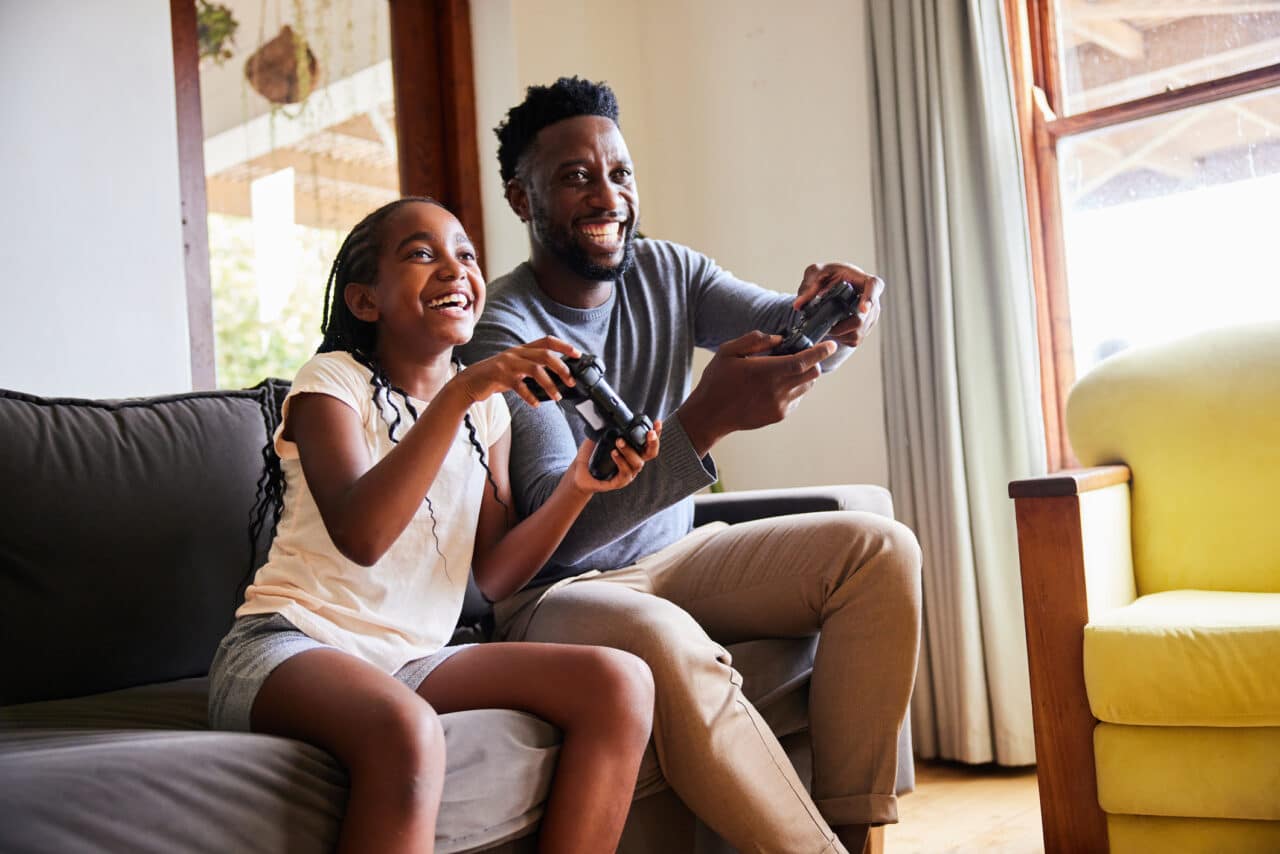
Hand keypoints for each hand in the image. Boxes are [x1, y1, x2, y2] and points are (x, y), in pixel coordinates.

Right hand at [451, 336, 579, 406]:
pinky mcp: (499, 375)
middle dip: (562, 368)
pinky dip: (530, 396)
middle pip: (545, 355)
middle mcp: (516, 353)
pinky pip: (519, 385)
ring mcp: (507, 363)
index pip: (547, 341)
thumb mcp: (516, 368)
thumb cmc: (496, 377)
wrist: (469, 383)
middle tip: (571, 381)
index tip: (578, 354)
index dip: (563, 346)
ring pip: (535, 370)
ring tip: (556, 397)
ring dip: (549, 384)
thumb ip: (532, 368)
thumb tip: (556, 377)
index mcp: (522, 349)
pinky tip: (535, 404)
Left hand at [567, 421, 662, 493]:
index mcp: (633, 451)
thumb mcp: (599, 437)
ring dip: (630, 450)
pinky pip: (625, 473)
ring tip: (619, 441)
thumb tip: (608, 414)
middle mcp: (634, 462)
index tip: (657, 422)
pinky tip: (614, 453)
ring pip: (637, 463)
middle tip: (649, 433)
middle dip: (653, 442)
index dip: (656, 432)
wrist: (578, 473)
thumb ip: (607, 427)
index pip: (648, 441)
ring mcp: (628, 473)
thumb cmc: (591, 456)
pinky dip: (621, 462)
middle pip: (651, 453)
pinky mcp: (619, 482)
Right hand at [678, 330, 836, 454]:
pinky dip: (793, 389)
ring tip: (783, 371)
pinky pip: (796, 399)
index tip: (830, 345)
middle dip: (812, 362)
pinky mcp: (778, 415)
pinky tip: (774, 386)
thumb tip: (779, 339)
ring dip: (802, 376)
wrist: (710, 415)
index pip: (803, 361)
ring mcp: (780, 405)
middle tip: (799, 355)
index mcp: (766, 371)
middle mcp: (777, 389)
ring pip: (806, 387)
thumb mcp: (728, 351)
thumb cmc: (717, 381)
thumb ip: (754, 340)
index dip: (820, 352)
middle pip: (812, 374)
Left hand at [794, 262, 884, 347]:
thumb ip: (808, 286)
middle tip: (824, 324)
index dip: (870, 298)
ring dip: (838, 333)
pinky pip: (853, 340)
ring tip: (826, 325)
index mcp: (864, 281)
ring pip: (857, 333)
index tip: (862, 309)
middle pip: (862, 319)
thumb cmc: (829, 276)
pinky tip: (832, 329)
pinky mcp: (865, 330)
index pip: (874, 286)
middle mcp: (872, 301)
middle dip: (840, 325)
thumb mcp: (816, 274)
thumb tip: (798, 305)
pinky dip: (839, 338)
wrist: (834, 287)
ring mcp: (871, 317)